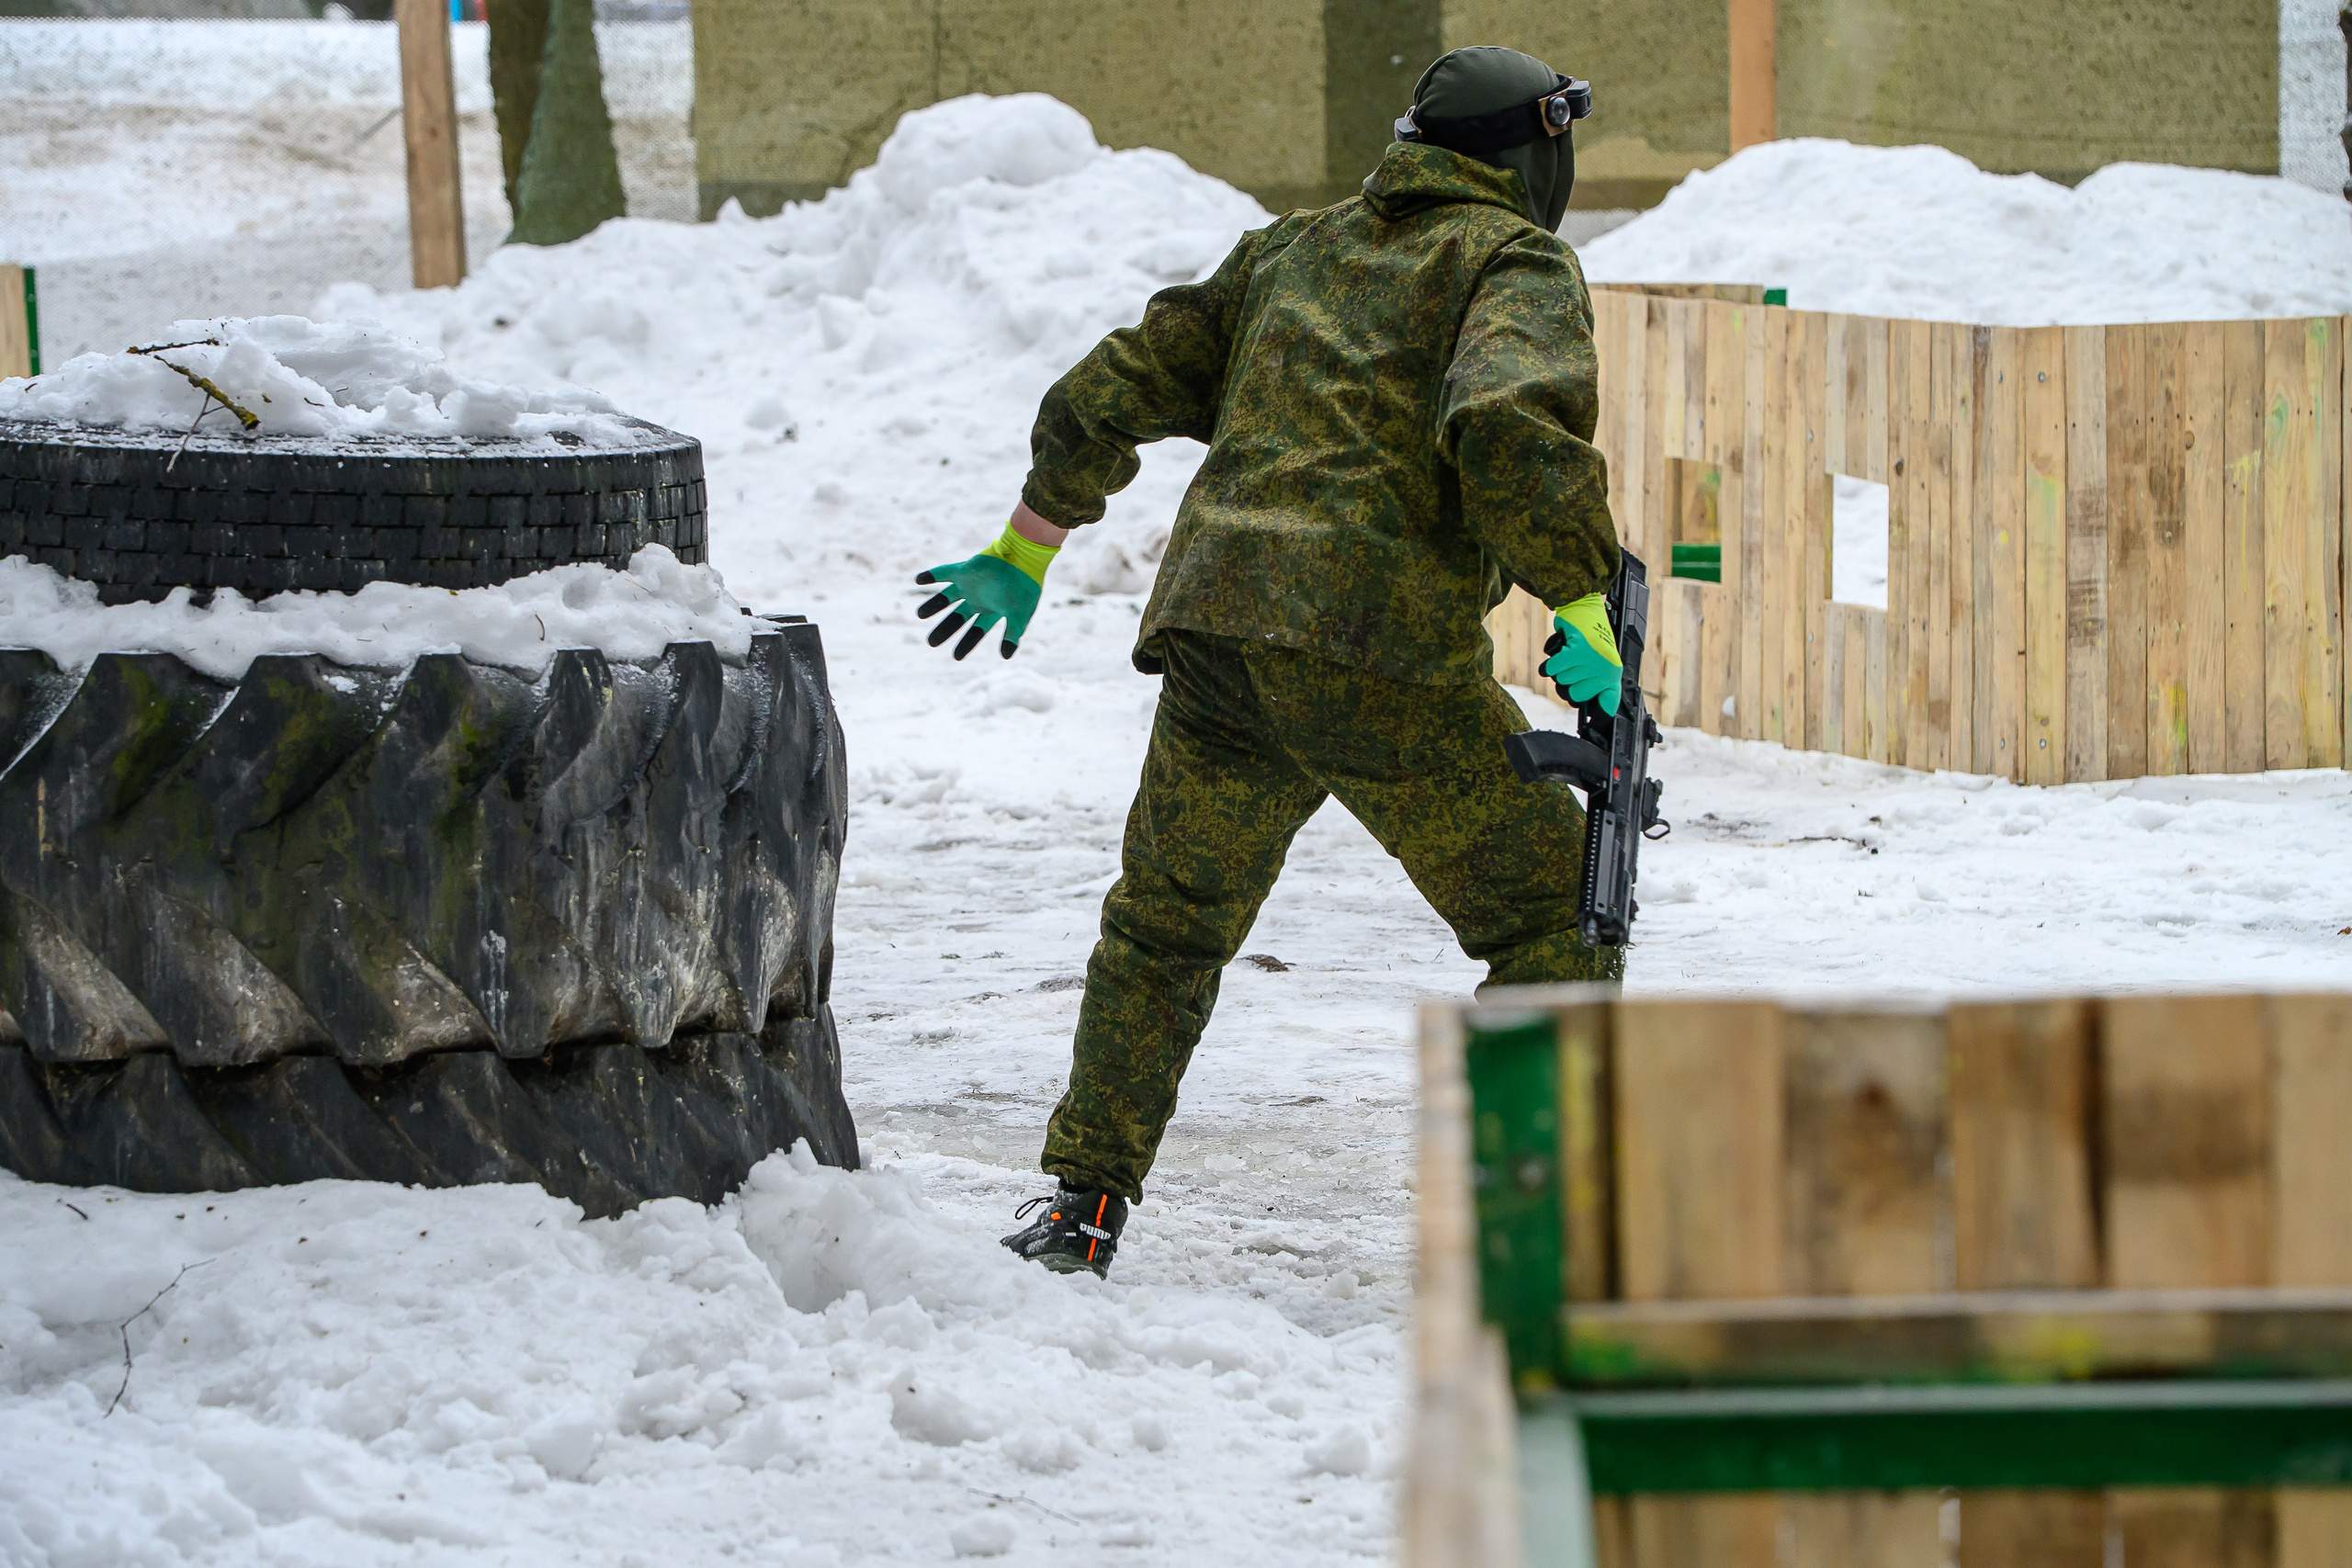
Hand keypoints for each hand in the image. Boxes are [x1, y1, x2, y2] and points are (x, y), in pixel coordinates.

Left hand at [915, 512, 1062, 659]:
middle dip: (944, 630)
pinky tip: (917, 580)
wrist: (1023, 559)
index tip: (957, 657)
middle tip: (931, 643)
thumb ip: (1012, 634)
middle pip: (957, 618)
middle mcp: (978, 599)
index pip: (976, 631)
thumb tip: (1006, 657)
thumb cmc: (1025, 587)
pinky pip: (943, 573)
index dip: (966, 644)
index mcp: (991, 611)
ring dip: (932, 606)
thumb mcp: (1020, 615)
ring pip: (946, 598)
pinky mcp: (963, 570)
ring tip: (919, 614)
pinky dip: (930, 576)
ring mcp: (969, 585)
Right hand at [1541, 593, 1621, 713]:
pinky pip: (1554, 669)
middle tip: (1576, 661)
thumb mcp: (1603, 663)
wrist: (1585, 607)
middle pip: (1571, 693)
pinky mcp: (1578, 650)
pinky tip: (1559, 651)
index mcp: (1613, 675)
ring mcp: (1593, 660)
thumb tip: (1605, 714)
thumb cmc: (1591, 637)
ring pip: (1561, 680)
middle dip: (1568, 678)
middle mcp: (1606, 670)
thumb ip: (1605, 690)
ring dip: (1560, 666)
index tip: (1589, 704)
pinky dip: (1550, 664)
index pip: (1596, 703)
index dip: (1587, 702)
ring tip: (1571, 651)